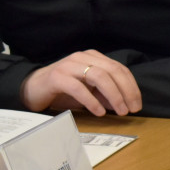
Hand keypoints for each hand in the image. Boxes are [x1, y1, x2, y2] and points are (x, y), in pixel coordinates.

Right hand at [20, 50, 141, 116]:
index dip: (131, 86)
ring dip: (113, 95)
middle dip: (126, 91)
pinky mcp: (57, 77)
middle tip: (132, 109)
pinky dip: (92, 100)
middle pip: (112, 71)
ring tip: (120, 111)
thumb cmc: (62, 90)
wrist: (32, 88)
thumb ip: (104, 94)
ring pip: (99, 76)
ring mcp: (69, 65)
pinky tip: (99, 112)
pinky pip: (79, 88)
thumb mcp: (88, 91)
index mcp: (93, 57)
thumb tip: (124, 103)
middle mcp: (83, 57)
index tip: (137, 103)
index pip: (119, 68)